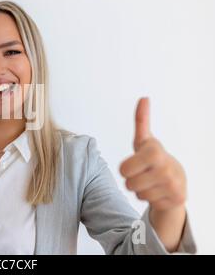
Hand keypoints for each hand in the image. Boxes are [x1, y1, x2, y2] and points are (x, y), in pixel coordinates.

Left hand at [120, 97, 186, 211]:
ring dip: (141, 190)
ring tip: (151, 181)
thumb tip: (143, 98)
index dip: (125, 168)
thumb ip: (141, 120)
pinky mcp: (177, 199)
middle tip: (143, 173)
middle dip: (132, 180)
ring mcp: (173, 185)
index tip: (136, 163)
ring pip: (138, 194)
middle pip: (129, 184)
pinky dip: (151, 198)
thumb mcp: (145, 140)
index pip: (123, 169)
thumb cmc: (154, 158)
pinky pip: (149, 203)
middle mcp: (166, 169)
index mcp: (154, 152)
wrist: (177, 179)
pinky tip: (159, 190)